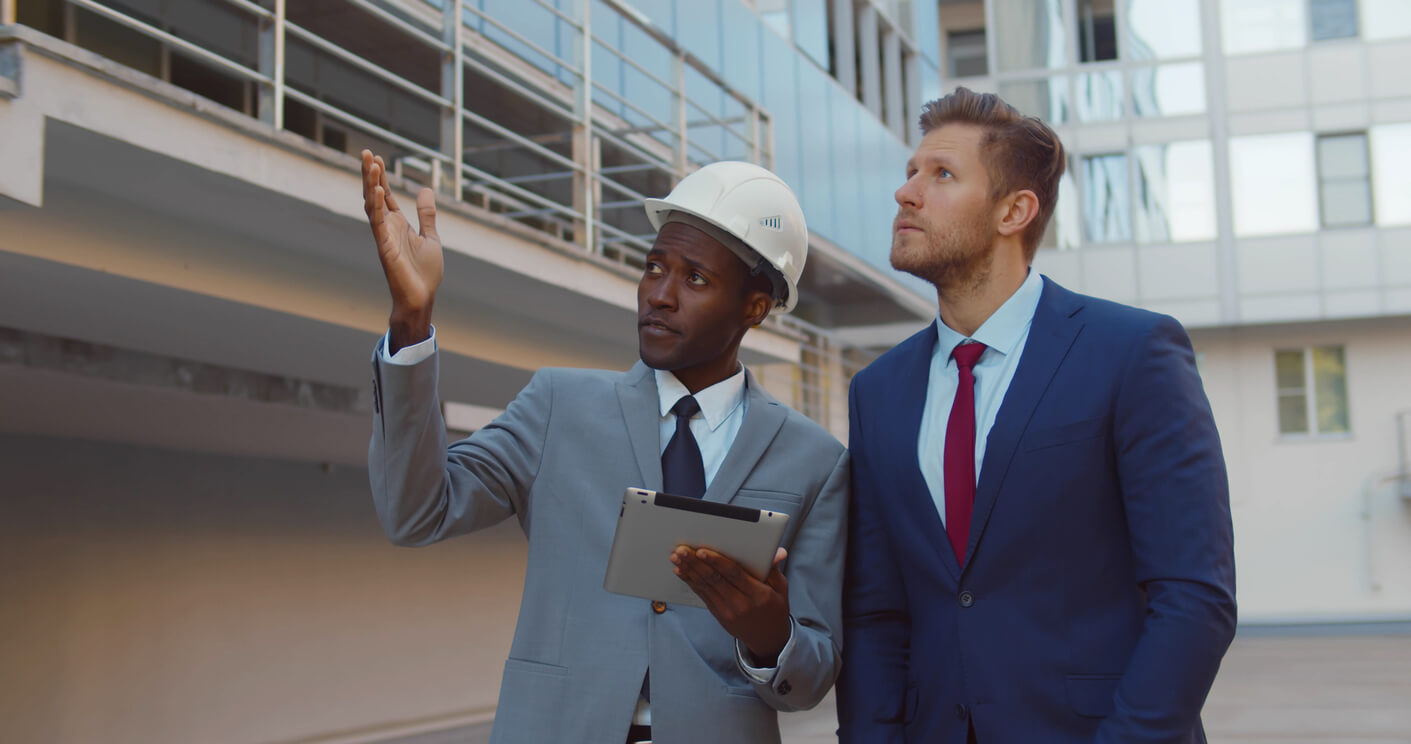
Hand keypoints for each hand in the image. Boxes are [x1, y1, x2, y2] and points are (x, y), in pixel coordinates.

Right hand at [361, 149, 442, 351]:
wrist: (422, 298)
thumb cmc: (424, 273)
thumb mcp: (430, 237)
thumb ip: (427, 214)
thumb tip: (425, 189)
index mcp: (398, 225)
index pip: (386, 196)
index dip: (381, 177)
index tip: (377, 157)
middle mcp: (388, 228)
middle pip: (375, 195)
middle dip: (370, 175)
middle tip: (366, 152)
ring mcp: (384, 237)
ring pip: (373, 205)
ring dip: (371, 184)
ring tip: (370, 163)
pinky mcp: (385, 247)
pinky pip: (378, 223)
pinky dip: (377, 205)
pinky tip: (377, 189)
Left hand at [672, 546, 790, 664]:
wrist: (768, 639)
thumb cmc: (775, 609)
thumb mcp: (781, 589)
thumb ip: (774, 569)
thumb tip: (778, 552)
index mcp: (758, 595)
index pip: (733, 575)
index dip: (716, 562)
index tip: (702, 551)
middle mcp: (740, 604)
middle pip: (714, 580)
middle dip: (696, 563)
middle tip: (682, 550)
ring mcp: (727, 611)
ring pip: (705, 587)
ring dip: (689, 570)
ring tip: (677, 557)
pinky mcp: (718, 615)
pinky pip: (702, 595)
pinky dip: (691, 582)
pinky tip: (681, 571)